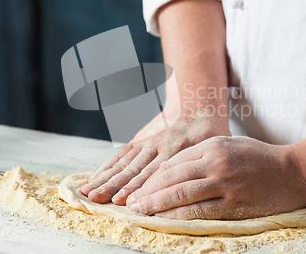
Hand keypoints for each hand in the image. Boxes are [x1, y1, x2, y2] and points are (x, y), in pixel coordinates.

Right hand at [81, 110, 230, 204]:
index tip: (124, 200)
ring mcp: (147, 143)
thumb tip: (207, 186)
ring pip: (124, 163)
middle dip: (114, 186)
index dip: (138, 186)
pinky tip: (95, 178)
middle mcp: (158, 146)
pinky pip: (121, 155)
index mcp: (177, 148)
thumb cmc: (210, 131)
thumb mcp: (216, 144)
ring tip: (89, 192)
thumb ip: (206, 162)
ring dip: (106, 178)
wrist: (196, 106)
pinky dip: (107, 167)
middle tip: (98, 199)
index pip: (155, 171)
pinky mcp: (140, 140)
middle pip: (134, 169)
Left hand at [125, 136, 305, 219]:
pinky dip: (178, 216)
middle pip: (171, 177)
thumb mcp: (230, 144)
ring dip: (156, 204)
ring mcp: (224, 183)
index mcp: (213, 145)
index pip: (173, 162)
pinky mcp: (233, 204)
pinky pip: (199, 211)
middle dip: (147, 191)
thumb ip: (204, 152)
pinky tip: (165, 219)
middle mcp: (215, 162)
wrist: (294, 171)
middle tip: (131, 202)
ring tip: (140, 211)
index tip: (139, 187)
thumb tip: (174, 168)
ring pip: (180, 194)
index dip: (153, 176)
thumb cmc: (260, 157)